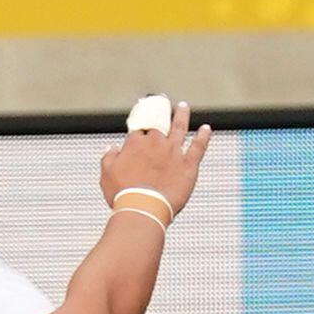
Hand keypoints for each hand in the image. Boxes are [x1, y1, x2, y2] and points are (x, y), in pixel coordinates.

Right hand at [100, 100, 213, 220]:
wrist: (143, 209)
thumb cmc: (123, 195)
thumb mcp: (107, 175)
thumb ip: (109, 158)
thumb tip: (111, 147)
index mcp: (135, 143)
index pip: (138, 128)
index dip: (139, 125)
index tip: (140, 124)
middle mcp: (156, 142)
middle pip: (158, 123)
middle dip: (159, 112)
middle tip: (161, 103)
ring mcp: (174, 152)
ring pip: (179, 127)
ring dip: (181, 115)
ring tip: (182, 106)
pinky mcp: (188, 165)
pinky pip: (198, 147)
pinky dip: (203, 137)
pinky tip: (206, 129)